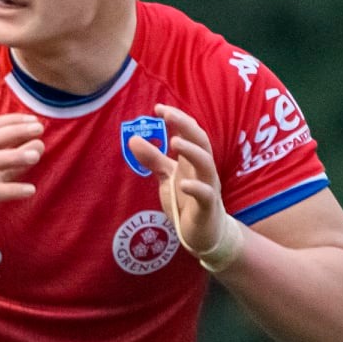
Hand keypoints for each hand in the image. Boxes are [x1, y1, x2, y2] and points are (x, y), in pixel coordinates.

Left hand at [127, 104, 239, 266]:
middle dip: (186, 125)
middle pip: (201, 141)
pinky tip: (182, 184)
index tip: (158, 108)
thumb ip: (153, 159)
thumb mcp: (166, 178)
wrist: (204, 234)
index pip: (190, 133)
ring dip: (192, 152)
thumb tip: (133, 139)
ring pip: (206, 164)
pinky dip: (196, 188)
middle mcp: (204, 170)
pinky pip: (205, 195)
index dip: (177, 119)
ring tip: (175, 142)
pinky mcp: (208, 207)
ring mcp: (208, 187)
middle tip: (167, 114)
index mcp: (194, 161)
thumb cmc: (186, 201)